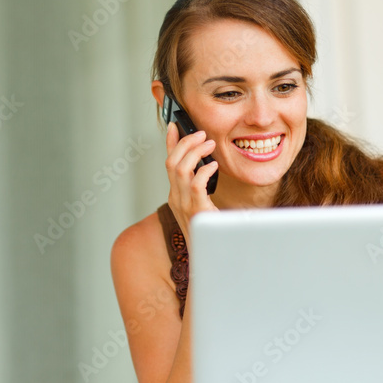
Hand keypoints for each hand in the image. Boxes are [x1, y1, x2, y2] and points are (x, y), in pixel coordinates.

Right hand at [165, 121, 218, 246]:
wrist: (210, 256)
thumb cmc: (209, 230)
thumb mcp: (201, 204)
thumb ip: (200, 187)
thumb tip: (207, 165)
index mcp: (176, 195)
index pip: (169, 163)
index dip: (170, 143)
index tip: (174, 125)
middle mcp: (176, 198)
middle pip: (172, 162)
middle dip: (185, 143)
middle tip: (201, 134)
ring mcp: (184, 206)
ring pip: (180, 169)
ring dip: (195, 152)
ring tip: (209, 144)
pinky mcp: (196, 211)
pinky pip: (196, 185)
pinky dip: (204, 171)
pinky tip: (213, 166)